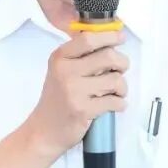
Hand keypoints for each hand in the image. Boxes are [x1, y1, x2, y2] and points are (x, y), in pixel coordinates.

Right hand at [25, 29, 128, 157]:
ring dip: (122, 87)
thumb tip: (109, 39)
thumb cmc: (57, 100)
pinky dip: (120, 103)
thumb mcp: (60, 71)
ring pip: (115, 79)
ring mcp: (74, 91)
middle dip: (122, 63)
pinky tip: (115, 104)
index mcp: (60, 58)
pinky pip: (115, 101)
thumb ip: (80, 56)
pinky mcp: (83, 110)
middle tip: (121, 70)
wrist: (44, 131)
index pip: (88, 39)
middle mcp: (65, 71)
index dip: (109, 36)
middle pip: (108, 56)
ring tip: (117, 92)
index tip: (120, 37)